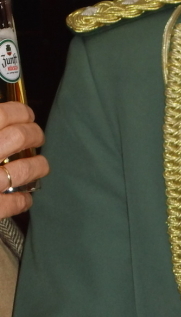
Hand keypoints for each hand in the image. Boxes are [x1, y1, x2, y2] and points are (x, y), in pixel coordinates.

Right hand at [0, 102, 47, 216]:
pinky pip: (12, 204)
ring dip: (37, 166)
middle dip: (34, 135)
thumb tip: (6, 116)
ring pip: (23, 170)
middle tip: (36, 137)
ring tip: (39, 166)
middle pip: (19, 137)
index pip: (4, 114)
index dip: (21, 112)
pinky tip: (23, 198)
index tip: (27, 115)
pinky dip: (22, 201)